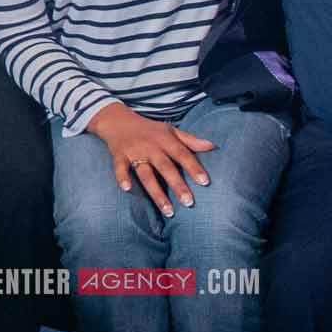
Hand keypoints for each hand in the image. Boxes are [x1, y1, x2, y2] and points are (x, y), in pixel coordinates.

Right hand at [84, 103, 213, 216]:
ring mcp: (134, 152)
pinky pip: (120, 168)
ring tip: (168, 211)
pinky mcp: (119, 156)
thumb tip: (213, 146)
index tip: (205, 182)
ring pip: (146, 175)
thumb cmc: (149, 129)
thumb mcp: (170, 130)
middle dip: (177, 185)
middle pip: (165, 167)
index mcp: (165, 139)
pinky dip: (122, 178)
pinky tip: (127, 189)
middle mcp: (151, 147)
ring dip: (157, 193)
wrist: (118, 120)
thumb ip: (190, 140)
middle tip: (189, 203)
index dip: (193, 167)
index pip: (182, 154)